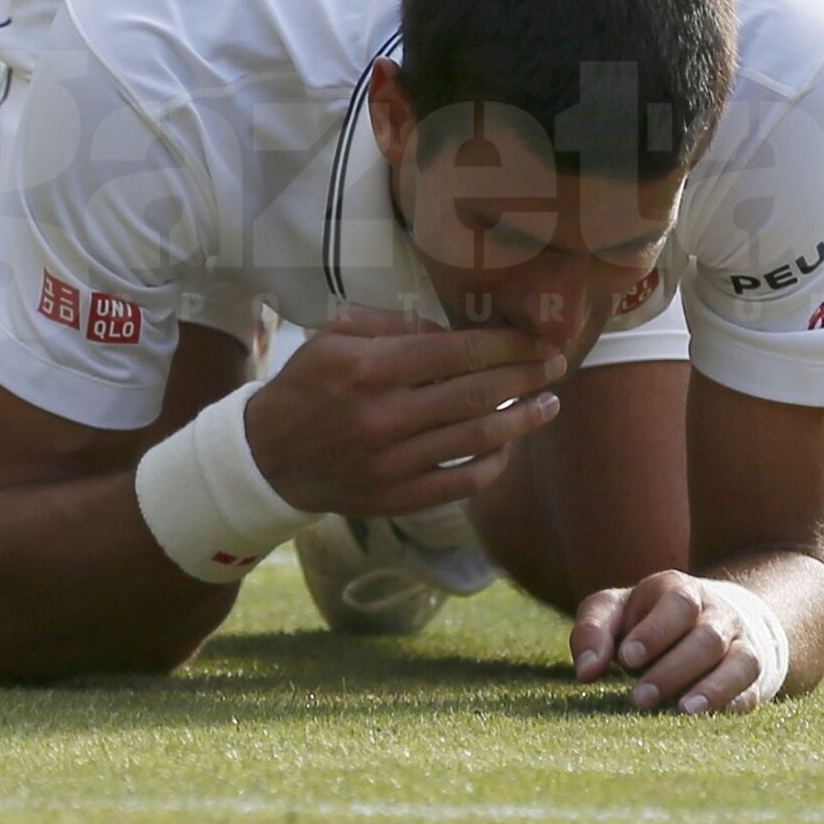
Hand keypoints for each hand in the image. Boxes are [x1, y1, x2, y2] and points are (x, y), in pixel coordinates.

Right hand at [245, 306, 563, 517]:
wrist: (268, 456)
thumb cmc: (307, 386)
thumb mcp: (334, 337)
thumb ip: (392, 325)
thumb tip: (450, 331)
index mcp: (368, 368)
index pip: (456, 352)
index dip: (506, 344)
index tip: (537, 339)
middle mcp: (383, 416)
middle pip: (476, 393)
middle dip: (526, 376)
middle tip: (555, 365)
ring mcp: (391, 464)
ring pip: (477, 439)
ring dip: (523, 420)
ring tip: (550, 405)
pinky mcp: (395, 499)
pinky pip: (461, 483)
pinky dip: (494, 464)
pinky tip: (510, 446)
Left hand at [570, 570, 764, 714]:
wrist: (701, 620)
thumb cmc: (641, 619)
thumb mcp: (611, 611)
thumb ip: (592, 631)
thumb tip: (586, 671)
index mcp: (679, 590)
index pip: (677, 604)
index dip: (655, 632)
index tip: (626, 659)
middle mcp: (717, 614)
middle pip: (707, 638)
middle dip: (673, 670)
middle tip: (638, 699)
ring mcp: (740, 644)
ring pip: (740, 663)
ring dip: (711, 690)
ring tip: (680, 713)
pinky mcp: (752, 678)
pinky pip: (752, 690)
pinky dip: (735, 704)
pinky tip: (710, 720)